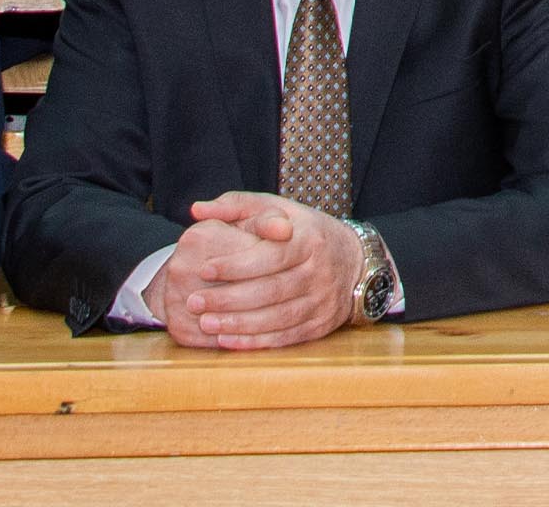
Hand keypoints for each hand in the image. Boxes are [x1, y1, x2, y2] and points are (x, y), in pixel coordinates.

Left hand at [148, 192, 363, 349]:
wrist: (354, 261)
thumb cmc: (304, 232)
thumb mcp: (278, 208)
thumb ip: (236, 206)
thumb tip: (197, 210)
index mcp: (309, 240)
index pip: (270, 255)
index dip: (236, 265)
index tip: (204, 269)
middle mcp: (318, 271)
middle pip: (270, 290)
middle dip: (228, 299)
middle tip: (194, 301)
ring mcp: (321, 301)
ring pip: (276, 318)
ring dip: (237, 324)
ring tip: (205, 323)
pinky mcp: (319, 324)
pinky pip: (284, 337)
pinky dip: (254, 341)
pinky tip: (228, 340)